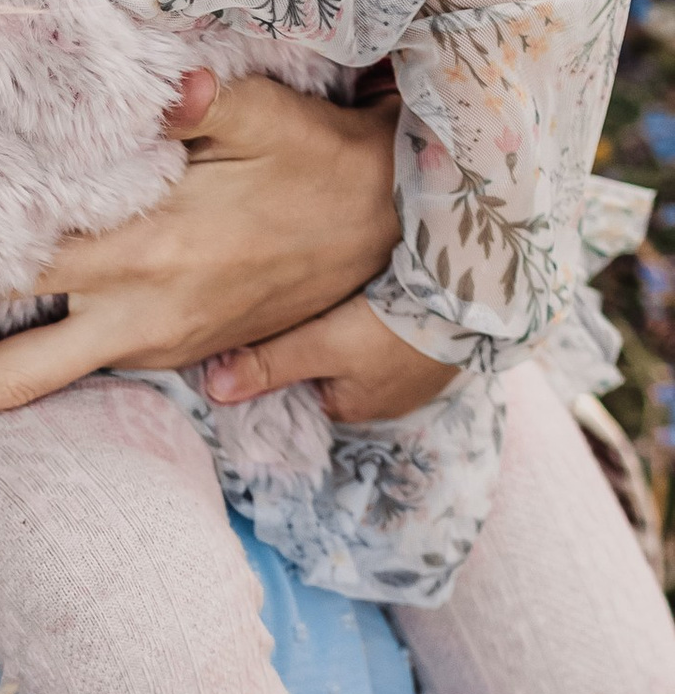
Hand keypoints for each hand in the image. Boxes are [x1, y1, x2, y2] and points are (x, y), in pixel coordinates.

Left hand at [0, 77, 406, 442]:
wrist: (395, 237)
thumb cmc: (321, 162)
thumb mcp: (267, 117)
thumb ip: (203, 102)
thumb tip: (164, 83)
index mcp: (146, 254)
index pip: (13, 273)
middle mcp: (137, 317)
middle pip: (6, 374)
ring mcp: (153, 346)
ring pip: (34, 386)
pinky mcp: (171, 355)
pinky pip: (73, 370)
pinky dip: (8, 377)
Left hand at [200, 294, 459, 424]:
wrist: (480, 296)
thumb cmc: (398, 327)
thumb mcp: (323, 347)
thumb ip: (268, 365)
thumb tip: (213, 392)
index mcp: (349, 407)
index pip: (292, 389)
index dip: (271, 360)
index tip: (254, 328)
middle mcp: (380, 396)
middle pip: (323, 367)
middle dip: (308, 339)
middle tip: (291, 299)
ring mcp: (410, 369)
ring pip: (356, 346)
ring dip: (343, 322)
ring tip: (328, 289)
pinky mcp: (431, 337)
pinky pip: (388, 327)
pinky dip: (376, 311)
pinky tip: (371, 286)